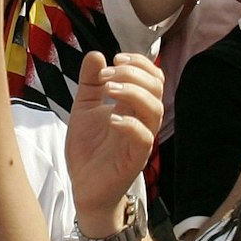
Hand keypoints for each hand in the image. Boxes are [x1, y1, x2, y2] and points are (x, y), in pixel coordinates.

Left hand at [66, 52, 163, 232]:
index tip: (116, 58)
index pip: (153, 77)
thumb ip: (90, 83)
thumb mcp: (83, 108)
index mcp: (133, 106)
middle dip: (135, 74)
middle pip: (157, 88)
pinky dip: (130, 124)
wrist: (83, 186)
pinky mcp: (135, 159)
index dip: (140, 63)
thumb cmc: (88, 149)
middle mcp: (141, 120)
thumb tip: (97, 54)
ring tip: (108, 90)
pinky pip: (144, 138)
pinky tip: (111, 119)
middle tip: (108, 75)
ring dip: (133, 93)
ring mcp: (140, 139)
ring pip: (155, 109)